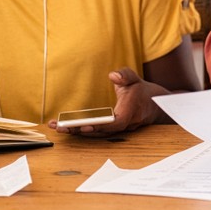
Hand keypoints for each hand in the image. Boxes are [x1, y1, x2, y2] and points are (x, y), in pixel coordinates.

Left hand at [48, 67, 165, 136]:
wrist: (153, 105)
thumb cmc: (141, 90)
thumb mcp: (134, 78)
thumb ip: (125, 75)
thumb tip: (113, 75)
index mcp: (131, 111)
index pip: (116, 123)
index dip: (101, 126)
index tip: (84, 126)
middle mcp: (125, 124)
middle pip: (102, 132)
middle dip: (80, 130)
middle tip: (60, 127)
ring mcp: (119, 130)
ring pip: (98, 134)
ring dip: (77, 132)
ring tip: (57, 127)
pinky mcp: (112, 131)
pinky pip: (97, 133)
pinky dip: (82, 131)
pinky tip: (67, 128)